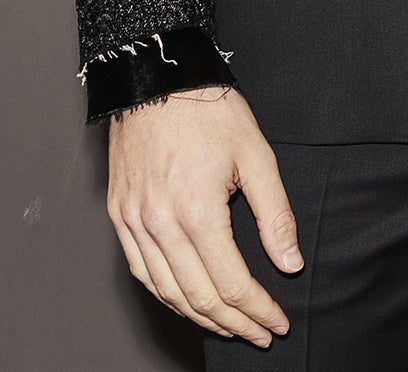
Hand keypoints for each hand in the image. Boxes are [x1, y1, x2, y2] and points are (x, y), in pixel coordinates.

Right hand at [105, 83, 302, 346]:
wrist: (156, 74)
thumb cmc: (208, 108)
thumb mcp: (256, 154)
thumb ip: (275, 214)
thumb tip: (289, 263)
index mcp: (196, 212)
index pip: (231, 284)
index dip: (258, 310)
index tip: (278, 322)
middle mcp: (158, 224)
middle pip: (198, 297)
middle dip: (234, 323)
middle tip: (260, 333)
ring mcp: (133, 221)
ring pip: (166, 292)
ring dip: (200, 317)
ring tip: (230, 326)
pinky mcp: (119, 214)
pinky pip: (141, 271)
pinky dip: (166, 295)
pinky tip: (187, 300)